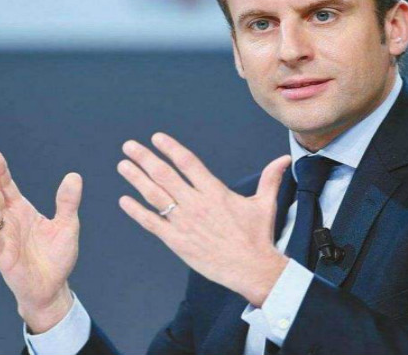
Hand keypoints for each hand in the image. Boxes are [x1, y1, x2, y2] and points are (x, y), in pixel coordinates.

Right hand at [0, 151, 81, 332]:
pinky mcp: (2, 255)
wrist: (54, 287)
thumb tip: (74, 175)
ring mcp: (3, 237)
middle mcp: (9, 221)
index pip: (8, 187)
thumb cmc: (58, 256)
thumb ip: (68, 202)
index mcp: (22, 211)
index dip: (1, 172)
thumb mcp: (67, 225)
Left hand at [117, 133, 290, 306]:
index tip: (156, 138)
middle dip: (145, 158)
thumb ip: (270, 178)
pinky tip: (124, 201)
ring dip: (136, 179)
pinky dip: (137, 212)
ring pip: (155, 196)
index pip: (188, 163)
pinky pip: (152, 224)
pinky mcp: (177, 242)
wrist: (253, 269)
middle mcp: (196, 204)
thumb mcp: (264, 204)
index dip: (171, 148)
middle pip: (165, 175)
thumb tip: (284, 159)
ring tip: (123, 165)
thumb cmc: (258, 238)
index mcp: (215, 192)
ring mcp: (185, 223)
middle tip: (129, 146)